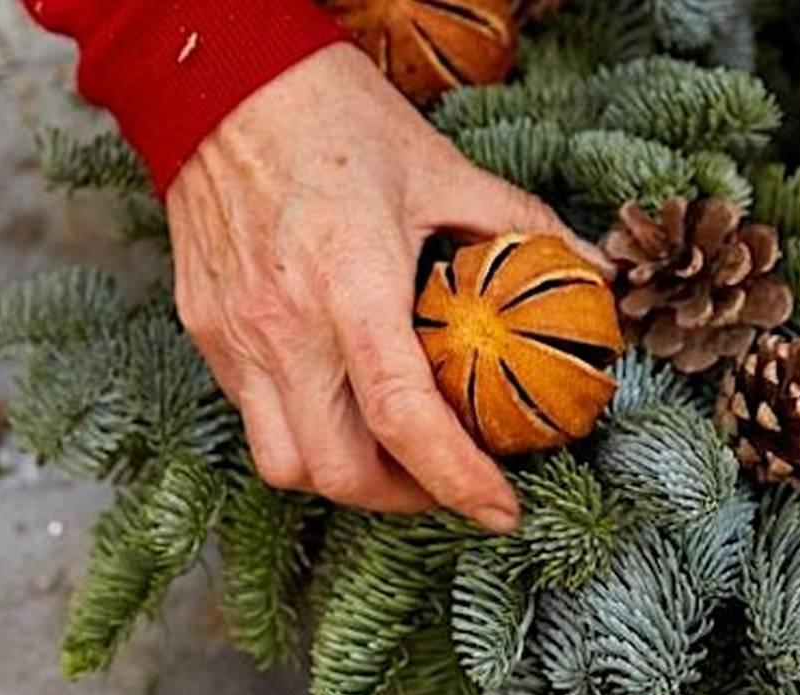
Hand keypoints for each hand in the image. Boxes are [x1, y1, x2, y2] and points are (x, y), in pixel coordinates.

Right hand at [166, 44, 596, 533]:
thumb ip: (519, 225)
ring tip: (394, 460)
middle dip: (406, 500)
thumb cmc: (334, 116)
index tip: (502, 508)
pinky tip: (342, 405)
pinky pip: (254, 418)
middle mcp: (283, 325)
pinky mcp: (205, 333)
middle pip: (339, 471)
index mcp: (349, 283)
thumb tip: (593, 270)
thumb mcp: (441, 166)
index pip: (403, 418)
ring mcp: (235, 336)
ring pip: (285, 463)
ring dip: (347, 481)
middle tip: (453, 482)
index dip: (458, 480)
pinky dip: (305, 433)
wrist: (218, 81)